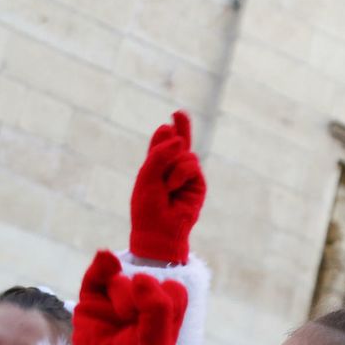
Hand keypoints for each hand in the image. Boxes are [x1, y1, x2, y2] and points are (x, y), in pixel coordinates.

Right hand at [72, 251, 187, 344]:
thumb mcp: (158, 340)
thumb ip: (158, 308)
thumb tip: (140, 277)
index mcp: (165, 314)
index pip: (174, 290)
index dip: (167, 298)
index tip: (159, 318)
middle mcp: (141, 303)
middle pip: (148, 280)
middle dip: (144, 297)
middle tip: (137, 320)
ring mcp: (117, 300)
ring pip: (122, 279)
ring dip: (123, 295)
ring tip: (123, 316)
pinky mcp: (93, 300)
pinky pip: (97, 275)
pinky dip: (101, 267)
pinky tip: (107, 260)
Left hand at [128, 111, 205, 264]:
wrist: (158, 231)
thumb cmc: (147, 208)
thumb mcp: (147, 177)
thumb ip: (159, 155)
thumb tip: (180, 139)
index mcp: (156, 170)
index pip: (161, 147)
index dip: (163, 136)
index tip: (167, 125)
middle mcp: (172, 171)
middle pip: (180, 144)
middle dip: (182, 128)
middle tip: (180, 113)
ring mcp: (186, 177)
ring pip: (185, 153)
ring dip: (173, 166)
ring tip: (166, 185)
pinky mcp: (198, 184)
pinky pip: (190, 164)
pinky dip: (179, 173)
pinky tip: (173, 187)